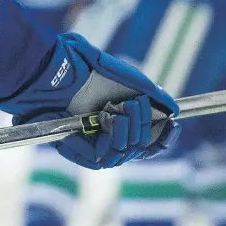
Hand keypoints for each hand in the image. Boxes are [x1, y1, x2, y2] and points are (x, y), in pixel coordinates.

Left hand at [5, 33, 179, 169]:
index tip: (173, 124)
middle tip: (136, 104)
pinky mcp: (75, 150)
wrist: (53, 68)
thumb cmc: (83, 67)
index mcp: (115, 116)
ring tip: (120, 111)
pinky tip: (106, 120)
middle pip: (137, 148)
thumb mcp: (120, 74)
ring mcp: (88, 143)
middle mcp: (102, 132)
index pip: (145, 138)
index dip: (161, 136)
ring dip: (127, 133)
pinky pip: (100, 158)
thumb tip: (173, 108)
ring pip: (121, 154)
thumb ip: (148, 91)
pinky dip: (108, 140)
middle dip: (143, 127)